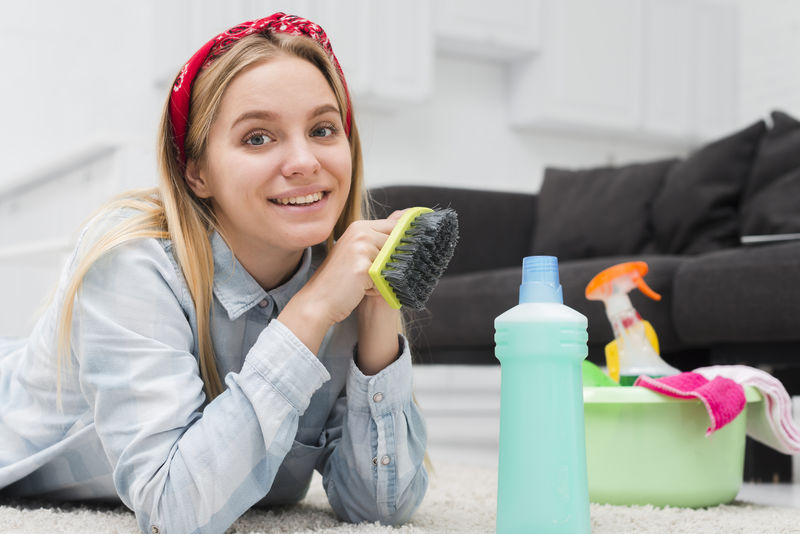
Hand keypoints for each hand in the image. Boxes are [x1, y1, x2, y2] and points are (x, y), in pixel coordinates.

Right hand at [278, 211, 405, 354]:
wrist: (318, 300)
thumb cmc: (339, 279)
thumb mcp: (357, 253)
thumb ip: (378, 242)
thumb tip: (408, 230)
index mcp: (359, 227)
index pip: (395, 227)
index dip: (401, 243)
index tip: (400, 256)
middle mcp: (361, 232)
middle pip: (397, 244)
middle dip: (392, 263)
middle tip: (371, 275)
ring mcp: (361, 248)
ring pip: (393, 262)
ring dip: (384, 277)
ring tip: (363, 283)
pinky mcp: (363, 267)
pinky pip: (385, 277)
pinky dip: (378, 288)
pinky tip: (361, 290)